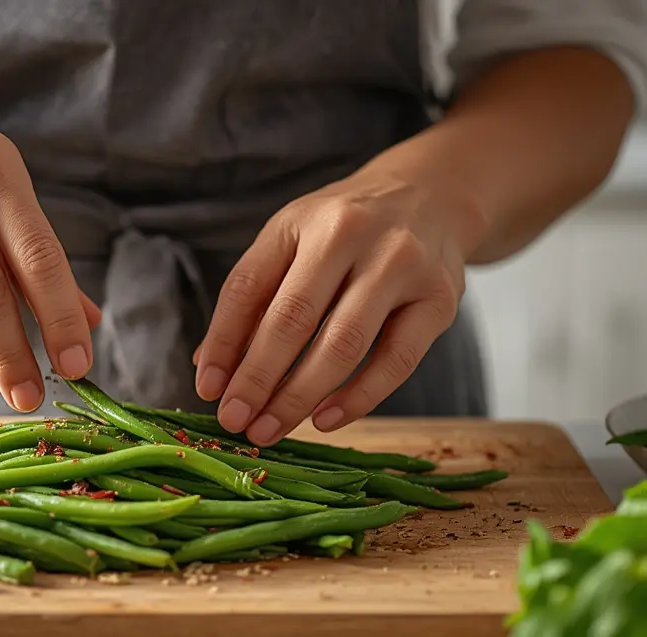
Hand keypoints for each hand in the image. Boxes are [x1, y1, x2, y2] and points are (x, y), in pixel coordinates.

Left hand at [194, 166, 481, 444]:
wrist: (430, 196)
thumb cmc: (345, 230)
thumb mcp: (291, 240)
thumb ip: (252, 298)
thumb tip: (210, 369)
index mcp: (302, 221)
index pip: (248, 287)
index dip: (223, 342)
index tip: (208, 389)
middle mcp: (351, 235)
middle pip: (293, 319)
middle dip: (257, 378)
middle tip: (234, 419)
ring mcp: (401, 266)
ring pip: (342, 345)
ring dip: (298, 397)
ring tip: (269, 430)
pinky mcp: (439, 299)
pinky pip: (395, 361)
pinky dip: (357, 398)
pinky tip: (324, 420)